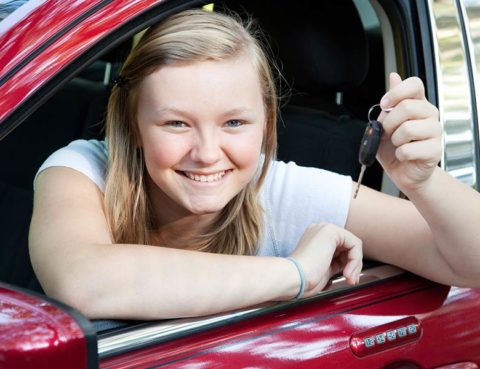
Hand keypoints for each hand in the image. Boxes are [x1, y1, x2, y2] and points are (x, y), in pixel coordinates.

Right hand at [289, 223, 362, 296]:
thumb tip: (351, 265)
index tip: (348, 279)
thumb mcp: (324, 268)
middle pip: (348, 246)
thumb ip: (336, 262)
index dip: (348, 265)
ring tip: (348, 278)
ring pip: (353, 245)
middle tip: (351, 280)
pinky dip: (355, 260)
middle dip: (354, 265)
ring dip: (355, 265)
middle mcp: (320, 230)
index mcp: (315, 239)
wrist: (295, 278)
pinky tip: (347, 272)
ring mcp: (324, 229)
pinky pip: (355, 244)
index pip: (341, 249)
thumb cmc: (304, 279)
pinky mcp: (331, 231)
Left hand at [376, 72, 441, 192]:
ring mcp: (435, 132)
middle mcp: (429, 114)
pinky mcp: (435, 150)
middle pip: (407, 107)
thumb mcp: (384, 123)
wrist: (402, 171)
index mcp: (417, 103)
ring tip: (397, 144)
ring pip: (408, 128)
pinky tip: (404, 156)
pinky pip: (408, 149)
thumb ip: (389, 103)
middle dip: (388, 123)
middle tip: (387, 133)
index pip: (414, 84)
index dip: (396, 92)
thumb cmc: (394, 147)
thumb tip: (394, 76)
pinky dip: (399, 154)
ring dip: (394, 140)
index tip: (384, 105)